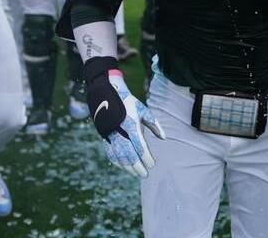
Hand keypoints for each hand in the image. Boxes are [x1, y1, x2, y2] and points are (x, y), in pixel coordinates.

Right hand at [84, 58, 165, 177]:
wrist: (107, 94)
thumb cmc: (129, 103)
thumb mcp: (143, 110)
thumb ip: (154, 125)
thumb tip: (163, 138)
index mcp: (131, 123)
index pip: (139, 145)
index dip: (146, 156)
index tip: (152, 164)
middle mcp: (120, 131)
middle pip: (129, 153)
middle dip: (137, 165)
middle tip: (145, 174)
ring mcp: (111, 134)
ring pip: (118, 155)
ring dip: (127, 166)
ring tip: (136, 173)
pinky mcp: (105, 136)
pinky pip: (110, 152)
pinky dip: (117, 161)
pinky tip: (124, 167)